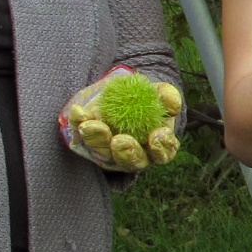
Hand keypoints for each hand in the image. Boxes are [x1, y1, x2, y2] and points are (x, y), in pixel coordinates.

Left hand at [60, 69, 184, 172]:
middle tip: (120, 140)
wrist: (118, 91)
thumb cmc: (145, 94)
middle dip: (126, 152)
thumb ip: (166, 95)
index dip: (161, 148)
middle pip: (132, 161)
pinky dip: (79, 124)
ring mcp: (110, 153)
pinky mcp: (89, 144)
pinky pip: (81, 138)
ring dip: (97, 139)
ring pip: (104, 153)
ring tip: (91, 124)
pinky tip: (79, 111)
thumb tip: (173, 106)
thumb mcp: (157, 91)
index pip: (163, 154)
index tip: (157, 134)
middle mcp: (134, 155)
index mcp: (156, 146)